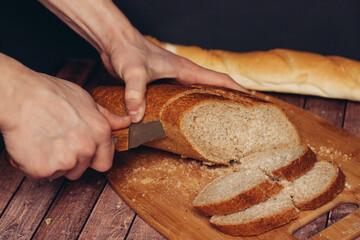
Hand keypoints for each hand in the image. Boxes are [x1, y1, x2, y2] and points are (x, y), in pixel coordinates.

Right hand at [0, 54, 130, 179]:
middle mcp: (87, 149)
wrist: (18, 96)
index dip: (93, 159)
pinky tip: (33, 146)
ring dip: (54, 163)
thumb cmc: (50, 94)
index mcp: (100, 133)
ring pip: (63, 173)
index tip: (82, 152)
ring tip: (45, 141)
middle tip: (58, 142)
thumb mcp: (85, 100)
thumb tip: (125, 122)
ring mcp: (66, 160)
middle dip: (72, 161)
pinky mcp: (44, 169)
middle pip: (82, 170)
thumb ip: (107, 117)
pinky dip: (36, 165)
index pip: (105, 163)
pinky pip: (42, 175)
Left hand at [100, 30, 248, 122]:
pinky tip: (182, 123)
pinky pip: (178, 99)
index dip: (237, 90)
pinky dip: (185, 110)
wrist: (114, 41)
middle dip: (226, 102)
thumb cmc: (127, 50)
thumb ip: (136, 94)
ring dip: (206, 107)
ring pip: (196, 95)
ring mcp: (172, 80)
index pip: (219, 79)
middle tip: (237, 120)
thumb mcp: (134, 72)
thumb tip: (137, 118)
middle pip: (212, 89)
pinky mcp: (160, 86)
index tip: (253, 102)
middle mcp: (182, 75)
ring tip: (215, 125)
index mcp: (185, 70)